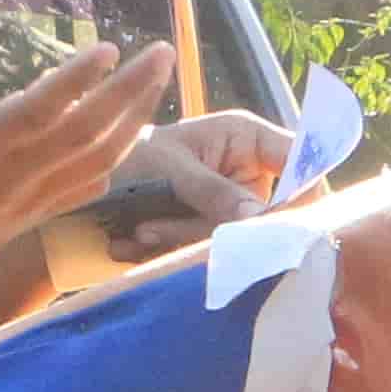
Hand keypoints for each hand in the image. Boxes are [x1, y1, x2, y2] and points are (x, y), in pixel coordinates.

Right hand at [0, 18, 176, 295]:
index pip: (38, 111)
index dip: (76, 80)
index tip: (108, 48)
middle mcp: (9, 177)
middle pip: (87, 132)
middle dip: (132, 90)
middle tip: (164, 50)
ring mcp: (26, 201)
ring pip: (97, 160)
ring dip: (135, 119)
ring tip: (157, 81)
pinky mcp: (30, 217)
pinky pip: (86, 189)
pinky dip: (115, 159)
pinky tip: (129, 133)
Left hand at [100, 110, 296, 258]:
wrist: (89, 176)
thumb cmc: (131, 155)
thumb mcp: (169, 168)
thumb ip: (212, 191)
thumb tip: (259, 217)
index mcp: (248, 138)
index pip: (301, 163)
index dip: (299, 196)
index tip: (271, 226)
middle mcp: (247, 172)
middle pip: (267, 213)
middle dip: (216, 227)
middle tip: (158, 228)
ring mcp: (231, 206)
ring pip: (233, 239)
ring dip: (181, 241)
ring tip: (138, 230)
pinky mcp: (211, 233)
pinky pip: (206, 254)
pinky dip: (167, 252)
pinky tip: (131, 240)